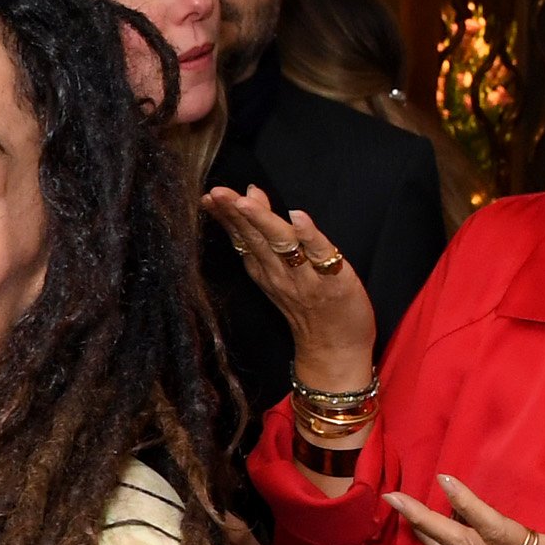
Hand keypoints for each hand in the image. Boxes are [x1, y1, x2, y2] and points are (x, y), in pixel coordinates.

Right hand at [199, 185, 374, 377]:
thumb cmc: (310, 311)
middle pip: (255, 239)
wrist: (334, 351)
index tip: (210, 197)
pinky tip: (297, 216)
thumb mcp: (279, 273)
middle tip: (218, 193)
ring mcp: (305, 278)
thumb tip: (252, 198)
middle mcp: (280, 274)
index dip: (226, 217)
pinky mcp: (334, 280)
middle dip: (235, 214)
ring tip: (246, 201)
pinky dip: (308, 235)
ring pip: (281, 244)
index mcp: (265, 272)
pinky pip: (319, 254)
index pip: (242, 239)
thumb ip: (265, 237)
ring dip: (263, 221)